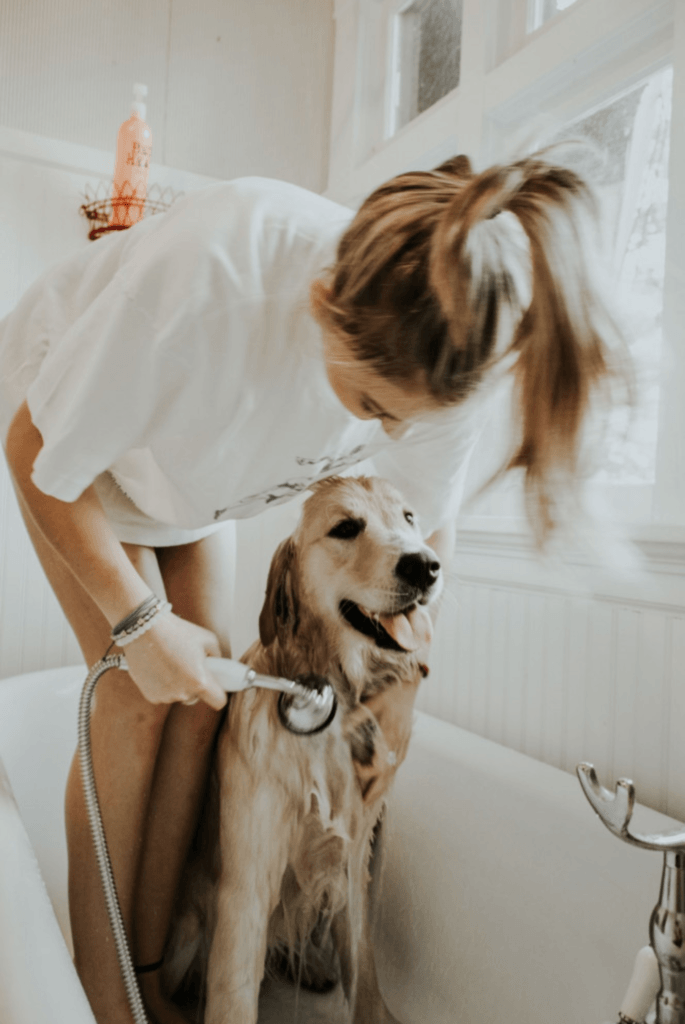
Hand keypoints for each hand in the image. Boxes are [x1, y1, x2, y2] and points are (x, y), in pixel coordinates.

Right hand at [117, 611, 226, 709]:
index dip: (219, 694)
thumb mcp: (207, 639)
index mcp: (200, 681)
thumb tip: (219, 666)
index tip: (216, 686)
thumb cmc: (177, 631)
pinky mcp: (150, 695)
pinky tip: (159, 667)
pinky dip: (164, 685)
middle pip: (197, 697)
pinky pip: (164, 694)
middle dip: (195, 685)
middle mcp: (182, 693)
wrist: (144, 629)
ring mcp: (165, 696)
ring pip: (179, 695)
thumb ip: (218, 656)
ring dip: (178, 685)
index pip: (218, 702)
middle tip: (188, 666)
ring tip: (171, 662)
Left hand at [345, 672, 421, 804]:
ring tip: (371, 800)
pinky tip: (382, 782)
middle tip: (363, 806)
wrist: (408, 686)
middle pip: (386, 776)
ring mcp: (403, 746)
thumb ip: (356, 718)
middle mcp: (398, 745)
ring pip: (392, 773)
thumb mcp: (371, 703)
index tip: (352, 768)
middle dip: (375, 792)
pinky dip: (388, 777)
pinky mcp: (404, 743)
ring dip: (382, 788)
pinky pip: (396, 765)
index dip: (364, 772)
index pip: (377, 766)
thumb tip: (339, 731)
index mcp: (390, 737)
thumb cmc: (390, 693)